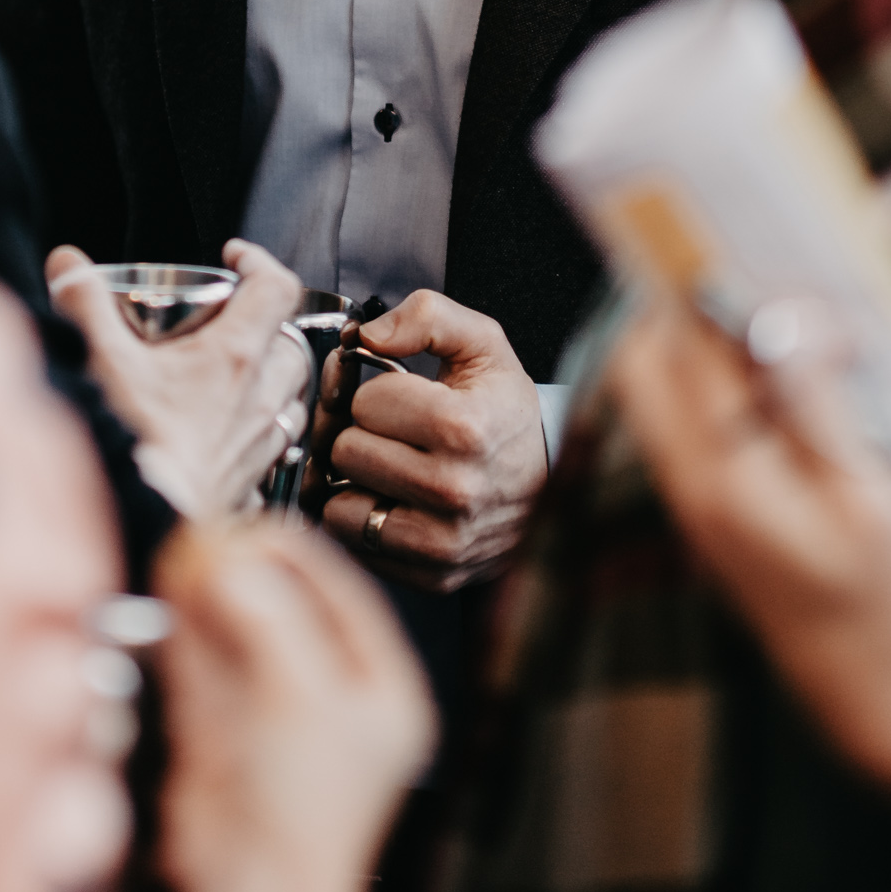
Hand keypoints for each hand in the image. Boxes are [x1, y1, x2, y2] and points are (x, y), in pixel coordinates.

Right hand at [46, 237, 311, 521]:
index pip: (277, 288)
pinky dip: (255, 436)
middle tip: (231, 325)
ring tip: (233, 381)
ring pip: (289, 397)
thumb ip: (83, 304)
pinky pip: (271, 449)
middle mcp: (261, 397)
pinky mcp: (251, 482)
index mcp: (236, 356)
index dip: (260, 262)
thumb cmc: (133, 446)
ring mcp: (261, 442)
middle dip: (268, 327)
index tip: (234, 258)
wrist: (142, 525)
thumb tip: (67, 264)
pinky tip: (224, 439)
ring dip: (269, 382)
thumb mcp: (102, 360)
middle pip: (291, 343)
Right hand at [155, 517, 434, 891]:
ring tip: (184, 550)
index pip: (345, 601)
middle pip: (288, 616)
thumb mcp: (299, 694)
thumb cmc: (301, 812)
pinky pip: (210, 672)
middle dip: (246, 574)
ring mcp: (277, 726)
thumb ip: (267, 618)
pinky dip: (190, 633)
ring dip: (211, 595)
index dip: (298, 558)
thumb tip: (232, 562)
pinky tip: (173, 594)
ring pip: (242, 640)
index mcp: (385, 699)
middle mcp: (335, 708)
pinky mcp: (226, 744)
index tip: (255, 524)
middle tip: (209, 534)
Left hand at [310, 292, 547, 594]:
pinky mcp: (432, 575)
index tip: (401, 397)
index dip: (377, 392)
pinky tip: (397, 502)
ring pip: (339, 504)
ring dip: (357, 483)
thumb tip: (367, 335)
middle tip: (392, 433)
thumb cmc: (505, 414)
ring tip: (391, 468)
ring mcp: (443, 541)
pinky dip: (365, 521)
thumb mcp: (482, 345)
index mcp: (464, 428)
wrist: (551, 487)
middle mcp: (454, 491)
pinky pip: (355, 545)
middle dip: (362, 435)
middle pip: (344, 451)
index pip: (363, 402)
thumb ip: (427, 316)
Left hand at [611, 292, 890, 829]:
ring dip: (692, 334)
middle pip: (648, 361)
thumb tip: (776, 317)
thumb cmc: (888, 601)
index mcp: (726, 480)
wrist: (872, 695)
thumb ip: (815, 406)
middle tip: (732, 247)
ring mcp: (692, 501)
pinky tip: (761, 357)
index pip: (683, 351)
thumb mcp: (871, 501)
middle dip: (677, 298)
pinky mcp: (708, 510)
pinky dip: (707, 375)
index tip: (713, 220)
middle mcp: (689, 486)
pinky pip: (684, 420)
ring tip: (753, 290)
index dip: (695, 279)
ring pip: (659, 389)